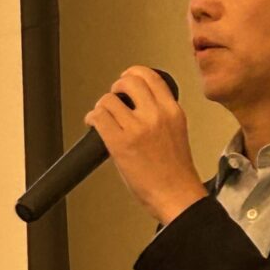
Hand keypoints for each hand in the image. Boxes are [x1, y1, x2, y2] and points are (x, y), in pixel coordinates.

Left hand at [84, 66, 207, 223]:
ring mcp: (138, 128)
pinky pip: (99, 118)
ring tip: (102, 115)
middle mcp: (156, 115)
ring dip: (101, 106)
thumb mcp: (176, 132)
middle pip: (129, 81)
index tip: (127, 77)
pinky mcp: (120, 143)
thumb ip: (160, 115)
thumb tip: (136, 107)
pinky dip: (92, 118)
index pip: (151, 77)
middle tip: (113, 96)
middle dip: (116, 86)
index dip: (134, 72)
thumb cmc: (176, 173)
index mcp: (172, 111)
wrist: (177, 196)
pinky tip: (94, 124)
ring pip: (109, 99)